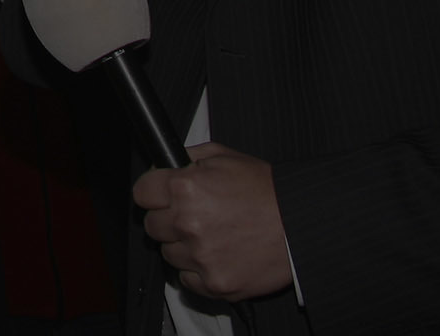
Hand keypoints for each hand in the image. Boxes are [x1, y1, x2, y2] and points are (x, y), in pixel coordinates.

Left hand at [133, 142, 291, 302]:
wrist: (298, 224)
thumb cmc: (265, 189)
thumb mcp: (224, 156)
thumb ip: (188, 157)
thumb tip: (163, 166)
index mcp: (186, 188)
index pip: (141, 193)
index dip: (152, 191)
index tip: (159, 194)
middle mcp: (188, 223)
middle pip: (151, 225)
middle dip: (167, 218)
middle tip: (191, 213)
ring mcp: (200, 257)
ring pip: (168, 254)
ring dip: (182, 245)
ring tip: (211, 233)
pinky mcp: (213, 284)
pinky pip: (186, 279)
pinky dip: (197, 269)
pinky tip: (217, 253)